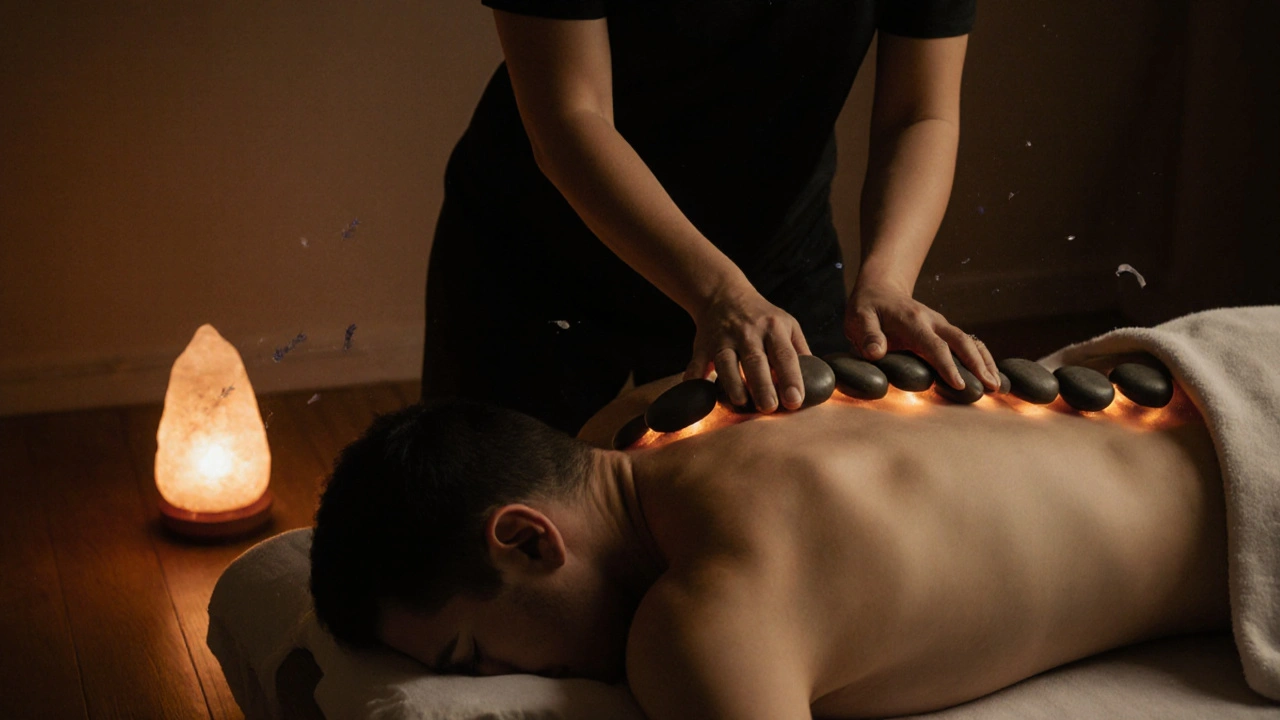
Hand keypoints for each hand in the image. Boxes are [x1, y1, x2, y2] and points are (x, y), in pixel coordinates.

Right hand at [685, 283, 810, 412]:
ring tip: (740, 403)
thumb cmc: (762, 317)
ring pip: (726, 362)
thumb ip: (799, 350)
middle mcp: (748, 332)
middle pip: (755, 361)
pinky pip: (696, 362)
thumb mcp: (786, 324)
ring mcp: (723, 338)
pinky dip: (693, 376)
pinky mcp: (703, 344)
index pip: (785, 355)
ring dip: (732, 383)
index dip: (791, 378)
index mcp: (773, 328)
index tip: (795, 400)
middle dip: (762, 385)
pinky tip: (695, 390)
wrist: (724, 294)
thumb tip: (816, 380)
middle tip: (770, 408)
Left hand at [843, 281, 998, 390]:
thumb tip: (875, 353)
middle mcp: (932, 321)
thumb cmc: (867, 308)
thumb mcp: (858, 319)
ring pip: (969, 341)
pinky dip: (981, 356)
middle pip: (961, 341)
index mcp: (912, 321)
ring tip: (998, 385)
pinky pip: (967, 342)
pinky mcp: (944, 330)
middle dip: (978, 364)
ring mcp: (941, 324)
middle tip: (992, 387)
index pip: (934, 345)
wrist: (881, 289)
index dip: (947, 365)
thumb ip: (867, 336)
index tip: (959, 384)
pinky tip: (990, 373)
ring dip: (984, 361)